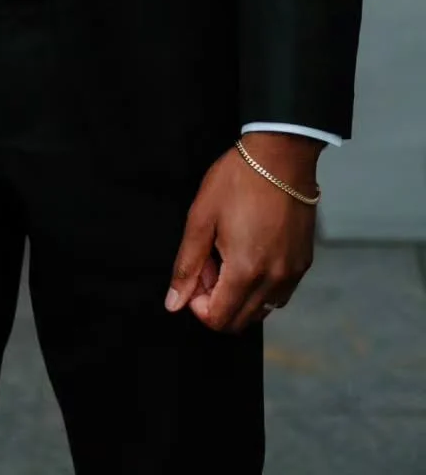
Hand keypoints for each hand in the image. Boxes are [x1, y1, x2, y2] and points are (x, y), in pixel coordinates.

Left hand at [167, 135, 317, 332]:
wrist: (281, 157)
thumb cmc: (237, 181)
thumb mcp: (201, 217)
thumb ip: (187, 265)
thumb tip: (174, 303)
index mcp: (246, 272)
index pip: (219, 320)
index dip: (198, 305)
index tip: (195, 273)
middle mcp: (274, 281)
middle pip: (240, 321)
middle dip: (217, 301)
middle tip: (210, 262)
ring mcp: (293, 274)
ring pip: (261, 310)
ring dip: (239, 295)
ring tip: (228, 254)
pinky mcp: (304, 264)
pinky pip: (279, 294)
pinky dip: (260, 287)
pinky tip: (250, 253)